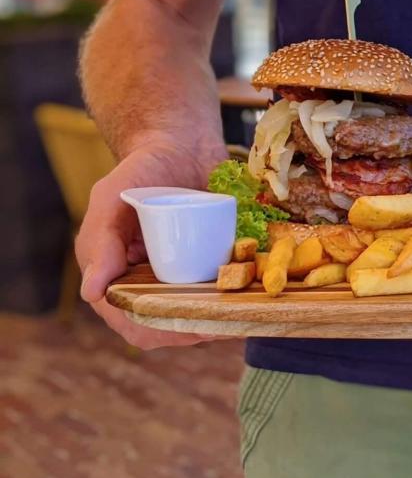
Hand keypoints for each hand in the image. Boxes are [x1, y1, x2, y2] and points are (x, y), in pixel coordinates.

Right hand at [76, 141, 223, 348]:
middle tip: (225, 323)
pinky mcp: (209, 264)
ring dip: (222, 318)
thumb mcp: (112, 197)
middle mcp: (148, 281)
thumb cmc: (141, 170)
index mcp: (116, 274)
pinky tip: (254, 295)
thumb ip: (100, 241)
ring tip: (243, 312)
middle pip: (170, 325)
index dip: (158, 332)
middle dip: (197, 330)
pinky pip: (223, 291)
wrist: (183, 145)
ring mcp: (181, 275)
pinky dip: (238, 296)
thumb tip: (91, 292)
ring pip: (200, 314)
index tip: (191, 330)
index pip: (132, 322)